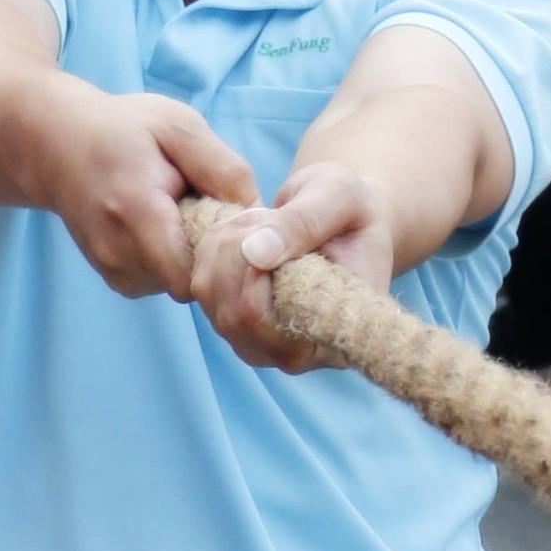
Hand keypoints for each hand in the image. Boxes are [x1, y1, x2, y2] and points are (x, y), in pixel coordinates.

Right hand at [34, 90, 257, 302]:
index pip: (198, 272)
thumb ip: (221, 166)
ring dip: (189, 257)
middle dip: (209, 255)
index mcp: (138, 213)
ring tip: (180, 214)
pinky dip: (169, 262)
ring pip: (177, 286)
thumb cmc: (123, 128)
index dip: (224, 252)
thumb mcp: (178, 126)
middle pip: (192, 283)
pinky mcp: (112, 277)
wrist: (56, 142)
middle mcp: (119, 252)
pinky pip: (159, 283)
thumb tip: (257, 211)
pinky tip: (164, 227)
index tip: (229, 219)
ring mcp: (111, 269)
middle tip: (207, 211)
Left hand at [192, 162, 394, 373]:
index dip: (259, 277)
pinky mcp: (234, 323)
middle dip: (238, 249)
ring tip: (262, 219)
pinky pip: (201, 285)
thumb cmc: (350, 207)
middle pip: (235, 315)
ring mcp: (260, 342)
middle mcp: (298, 353)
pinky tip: (245, 230)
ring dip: (225, 242)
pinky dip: (213, 245)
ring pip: (212, 296)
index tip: (273, 229)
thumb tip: (255, 256)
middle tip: (268, 214)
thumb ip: (304, 223)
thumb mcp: (340, 197)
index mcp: (338, 335)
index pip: (279, 331)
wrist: (338, 215)